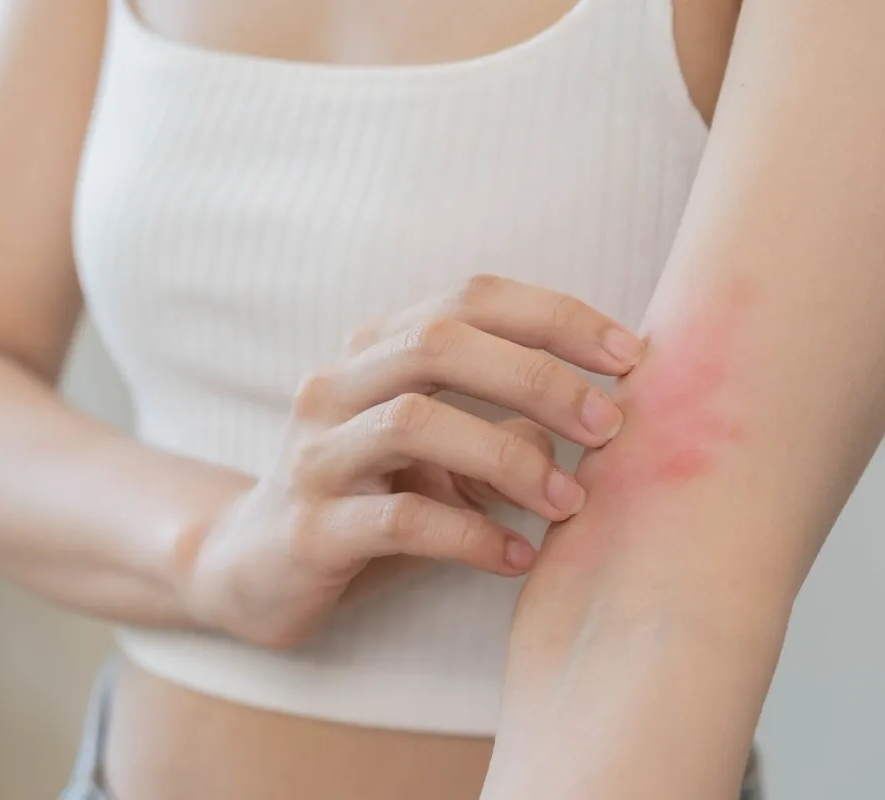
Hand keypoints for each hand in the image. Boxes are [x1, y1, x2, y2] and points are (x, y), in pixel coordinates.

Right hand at [181, 274, 643, 647]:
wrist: (255, 564)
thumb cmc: (368, 496)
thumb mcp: (437, 452)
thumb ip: (500, 425)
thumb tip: (584, 426)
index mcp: (371, 350)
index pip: (467, 300)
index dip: (553, 316)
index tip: (629, 355)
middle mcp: (336, 386)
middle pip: (439, 344)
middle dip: (537, 377)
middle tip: (607, 426)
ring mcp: (316, 454)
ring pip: (414, 422)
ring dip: (509, 458)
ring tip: (569, 502)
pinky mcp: (311, 527)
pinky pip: (398, 518)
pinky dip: (471, 534)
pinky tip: (516, 556)